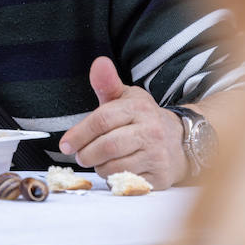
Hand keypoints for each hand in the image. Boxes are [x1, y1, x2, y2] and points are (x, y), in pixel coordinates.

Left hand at [58, 56, 187, 189]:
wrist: (179, 141)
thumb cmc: (143, 119)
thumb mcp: (126, 97)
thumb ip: (107, 83)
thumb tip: (99, 63)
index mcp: (139, 108)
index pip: (102, 120)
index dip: (79, 134)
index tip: (66, 144)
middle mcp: (151, 131)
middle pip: (108, 146)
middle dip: (86, 153)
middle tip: (80, 155)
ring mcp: (157, 155)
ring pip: (115, 166)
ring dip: (98, 166)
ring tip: (98, 160)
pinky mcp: (160, 176)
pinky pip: (126, 181)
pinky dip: (113, 178)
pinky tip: (114, 169)